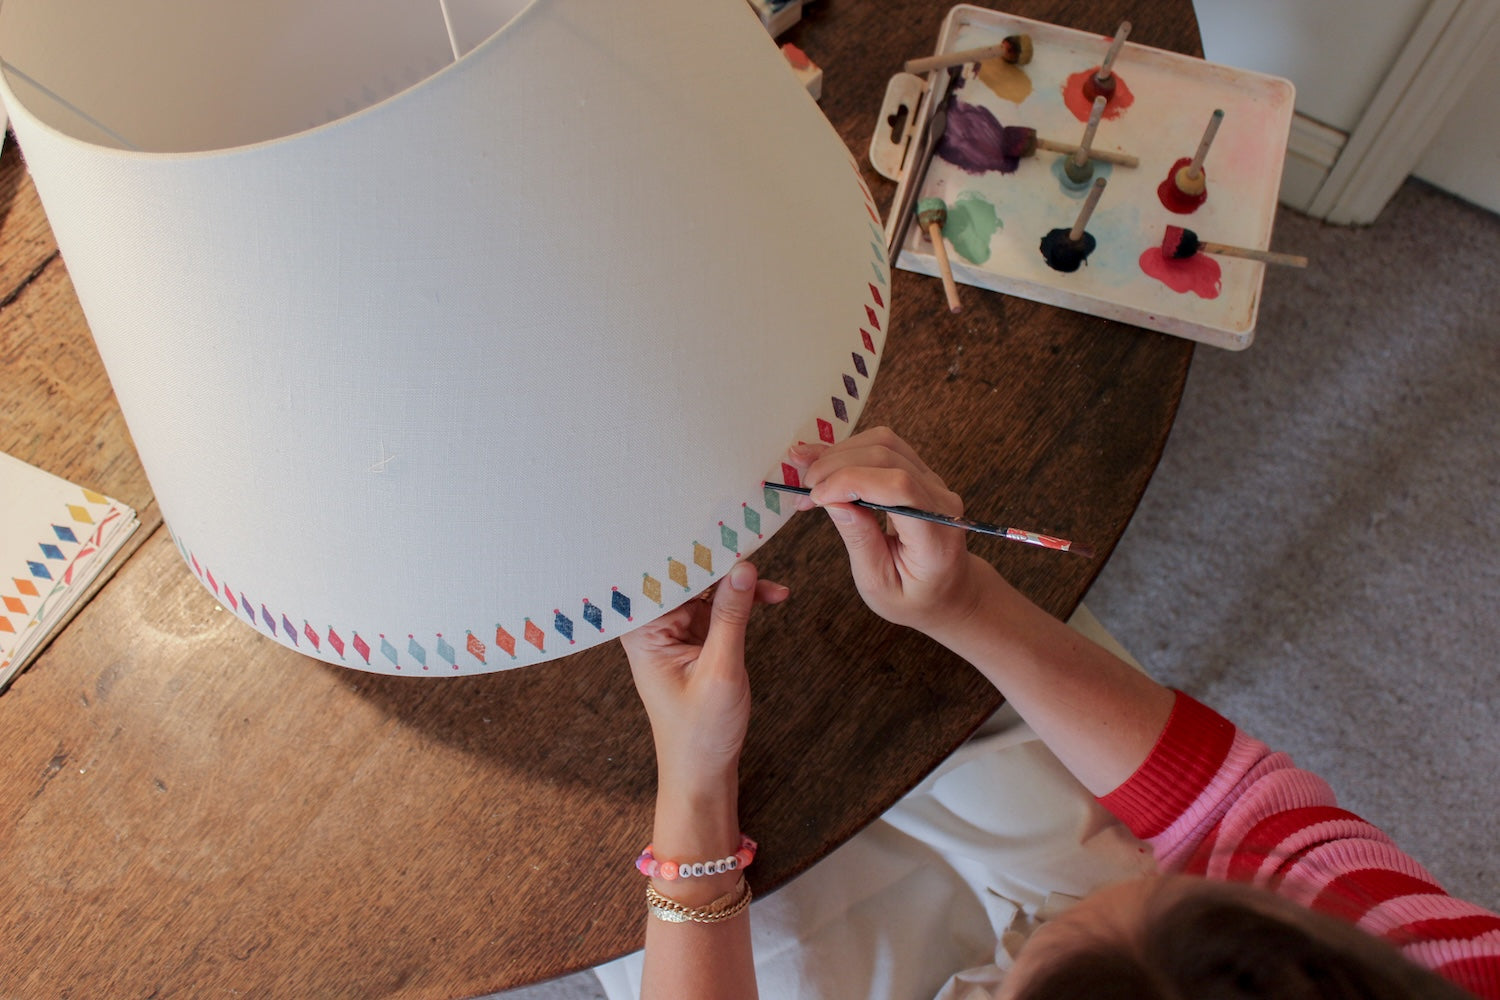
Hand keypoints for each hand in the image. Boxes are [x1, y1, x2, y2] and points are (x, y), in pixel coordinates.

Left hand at [622, 561, 788, 792]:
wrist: (702, 772)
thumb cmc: (700, 732)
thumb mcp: (721, 670)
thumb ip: (731, 616)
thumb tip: (744, 567)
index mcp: (643, 630)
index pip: (666, 574)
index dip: (693, 548)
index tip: (721, 525)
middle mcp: (653, 625)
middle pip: (687, 575)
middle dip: (721, 560)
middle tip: (754, 538)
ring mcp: (674, 630)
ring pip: (707, 587)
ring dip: (739, 583)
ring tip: (773, 584)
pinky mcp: (694, 638)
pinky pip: (718, 606)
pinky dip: (744, 601)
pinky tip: (773, 596)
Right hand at [787, 427, 984, 635]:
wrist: (948, 591)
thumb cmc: (914, 596)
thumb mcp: (879, 585)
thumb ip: (860, 540)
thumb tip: (833, 500)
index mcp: (936, 537)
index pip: (898, 488)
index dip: (851, 481)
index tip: (815, 497)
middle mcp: (941, 501)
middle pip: (887, 457)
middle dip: (836, 466)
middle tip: (803, 491)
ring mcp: (934, 482)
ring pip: (884, 443)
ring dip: (839, 453)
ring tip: (807, 473)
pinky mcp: (921, 474)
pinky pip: (885, 447)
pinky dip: (848, 451)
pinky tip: (821, 461)